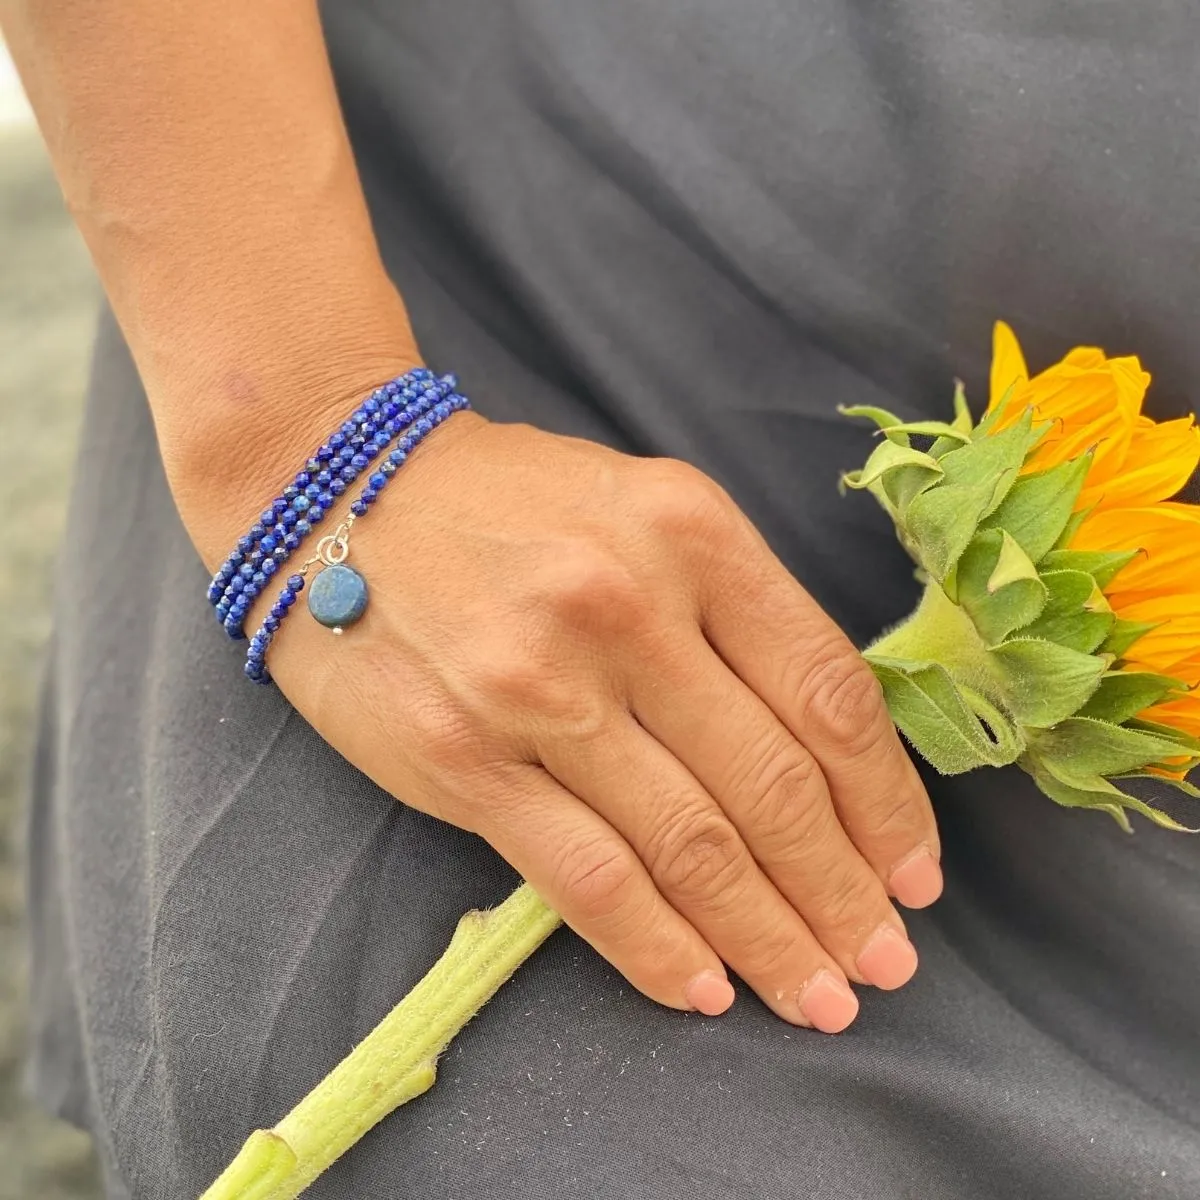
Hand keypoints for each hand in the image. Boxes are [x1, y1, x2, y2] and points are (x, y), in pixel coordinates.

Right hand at [260, 414, 942, 1032]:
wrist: (335, 496)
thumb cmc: (507, 502)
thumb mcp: (643, 509)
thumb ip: (732, 610)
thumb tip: (821, 749)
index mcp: (692, 531)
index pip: (826, 692)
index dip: (886, 801)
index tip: (915, 873)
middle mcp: (626, 607)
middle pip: (772, 784)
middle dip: (842, 891)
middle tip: (885, 963)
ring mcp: (540, 689)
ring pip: (689, 844)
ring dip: (767, 937)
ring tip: (818, 996)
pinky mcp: (464, 759)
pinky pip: (585, 876)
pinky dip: (655, 945)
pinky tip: (703, 987)